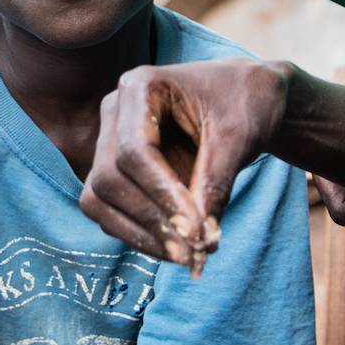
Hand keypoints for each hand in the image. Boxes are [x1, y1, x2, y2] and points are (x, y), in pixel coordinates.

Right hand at [79, 59, 286, 271]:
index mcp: (140, 87)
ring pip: (99, 198)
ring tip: (185, 257)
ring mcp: (110, 142)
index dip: (162, 195)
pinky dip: (138, 235)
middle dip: (149, 220)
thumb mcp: (238, 138)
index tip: (197, 230)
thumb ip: (215, 184)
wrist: (246, 98)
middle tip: (191, 253)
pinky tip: (174, 248)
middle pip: (109, 177)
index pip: (134, 150)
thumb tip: (200, 240)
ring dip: (138, 235)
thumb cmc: (244, 104)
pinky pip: (110, 211)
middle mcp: (116, 113)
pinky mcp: (117, 171)